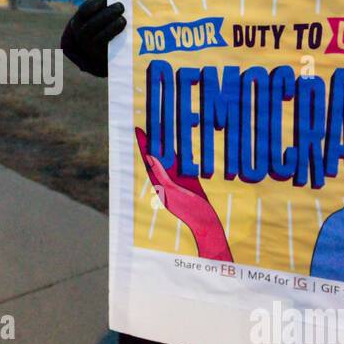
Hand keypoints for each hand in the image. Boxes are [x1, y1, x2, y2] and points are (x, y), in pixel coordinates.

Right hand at [60, 0, 124, 77]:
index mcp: (80, 21)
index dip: (96, 3)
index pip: (84, 10)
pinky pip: (107, 48)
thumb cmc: (106, 24)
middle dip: (107, 14)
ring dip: (113, 26)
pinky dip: (115, 37)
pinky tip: (124, 30)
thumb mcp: (103, 10)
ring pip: (99, 37)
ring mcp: (90, 49)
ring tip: (123, 19)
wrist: (109, 53)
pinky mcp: (101, 58)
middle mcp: (81, 35)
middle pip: (91, 24)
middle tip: (120, 6)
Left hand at [135, 127, 231, 261]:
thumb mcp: (173, 191)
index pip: (148, 160)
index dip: (144, 144)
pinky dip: (179, 151)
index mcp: (159, 183)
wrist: (205, 221)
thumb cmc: (189, 209)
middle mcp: (165, 179)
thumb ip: (161, 174)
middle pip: (158, 156)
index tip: (139, 129)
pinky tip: (178, 141)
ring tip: (162, 127)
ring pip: (170, 157)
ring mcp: (177, 179)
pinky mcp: (187, 179)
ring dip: (166, 143)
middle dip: (154, 140)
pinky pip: (182, 162)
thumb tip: (149, 157)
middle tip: (150, 122)